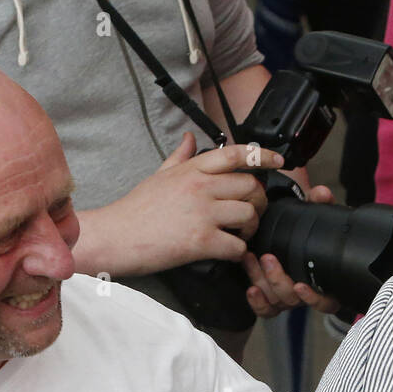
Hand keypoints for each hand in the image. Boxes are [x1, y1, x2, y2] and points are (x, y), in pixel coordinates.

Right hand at [84, 132, 283, 274]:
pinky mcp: (201, 241)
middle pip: (251, 187)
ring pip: (249, 215)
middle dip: (259, 202)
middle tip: (253, 213)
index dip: (264, 156)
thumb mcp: (158, 175)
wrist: (114, 236)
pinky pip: (237, 246)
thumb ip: (179, 157)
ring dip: (251, 228)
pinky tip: (230, 253)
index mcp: (192, 170)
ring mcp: (202, 214)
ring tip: (240, 235)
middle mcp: (200, 187)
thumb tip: (190, 138)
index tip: (278, 161)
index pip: (237, 155)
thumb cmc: (135, 210)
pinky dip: (239, 252)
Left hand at [242, 184, 340, 317]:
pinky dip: (257, 302)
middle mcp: (306, 292)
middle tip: (268, 258)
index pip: (327, 301)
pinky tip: (250, 288)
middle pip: (294, 300)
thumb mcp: (312, 214)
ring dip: (262, 281)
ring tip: (251, 259)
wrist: (284, 231)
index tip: (301, 285)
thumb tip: (322, 193)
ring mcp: (287, 297)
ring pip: (276, 301)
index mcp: (324, 280)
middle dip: (278, 280)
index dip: (315, 298)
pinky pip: (265, 310)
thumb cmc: (304, 228)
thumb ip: (318, 203)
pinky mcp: (270, 300)